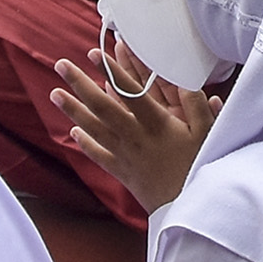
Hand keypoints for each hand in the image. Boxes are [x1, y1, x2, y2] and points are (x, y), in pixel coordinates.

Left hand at [50, 58, 222, 210]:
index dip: (111, 71)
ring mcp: (125, 154)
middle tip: (62, 64)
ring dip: (73, 110)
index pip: (129, 91)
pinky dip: (85, 143)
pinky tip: (73, 131)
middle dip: (80, 83)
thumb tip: (187, 80)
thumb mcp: (207, 133)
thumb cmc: (199, 167)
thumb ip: (197, 105)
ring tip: (55, 92)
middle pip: (103, 106)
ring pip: (94, 128)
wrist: (186, 207)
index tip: (95, 53)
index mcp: (156, 123)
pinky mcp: (122, 171)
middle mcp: (135, 136)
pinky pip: (99, 155)